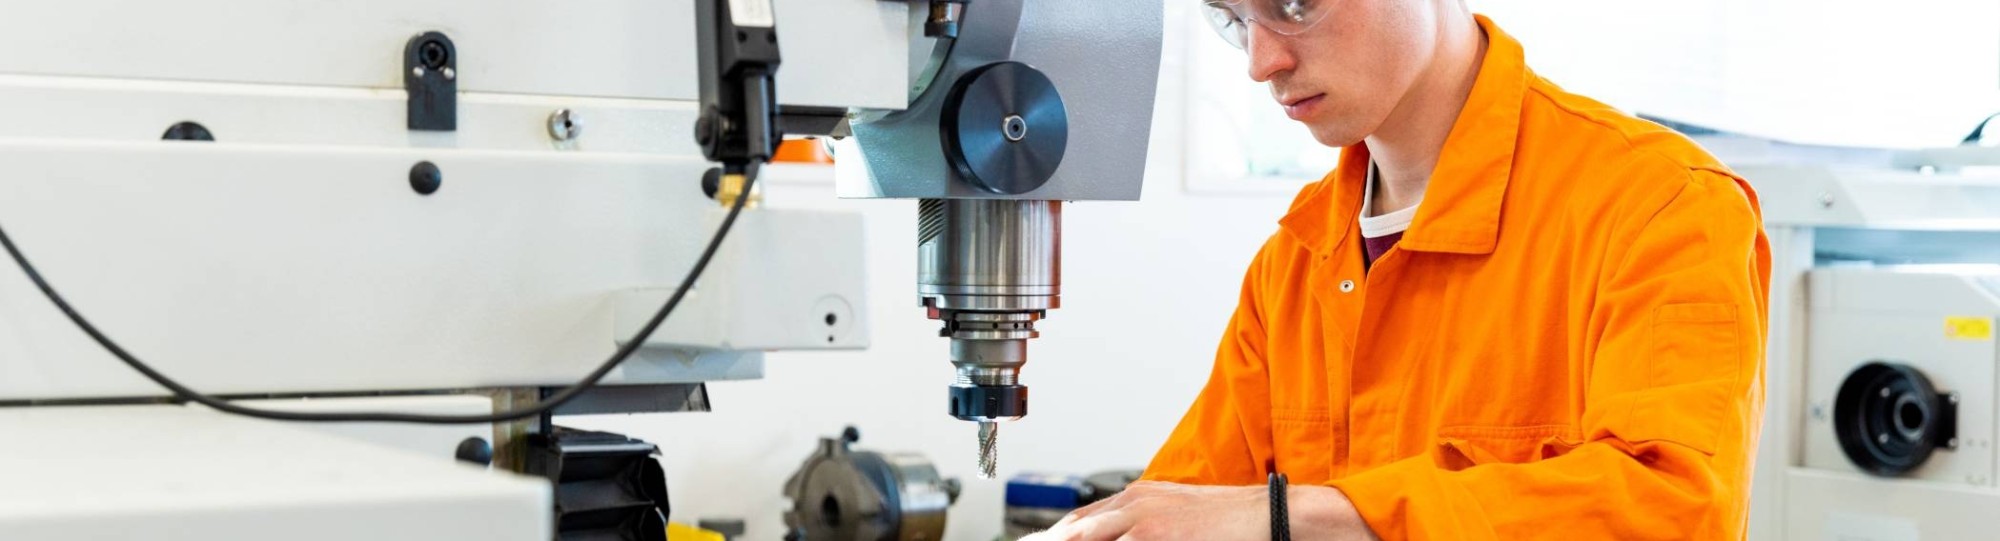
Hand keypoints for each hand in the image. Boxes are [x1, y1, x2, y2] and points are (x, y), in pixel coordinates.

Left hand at [1021, 480, 1378, 540]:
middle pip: (1075, 533)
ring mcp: (1145, 526)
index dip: (1056, 538)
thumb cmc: (1233, 519)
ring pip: (1089, 540)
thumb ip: (1142, 522)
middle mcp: (1135, 506)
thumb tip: (1115, 534)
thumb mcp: (1178, 512)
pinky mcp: (1160, 540)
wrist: (1272, 516)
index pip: (1079, 522)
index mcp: (1138, 496)